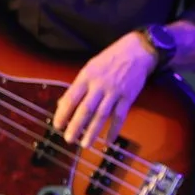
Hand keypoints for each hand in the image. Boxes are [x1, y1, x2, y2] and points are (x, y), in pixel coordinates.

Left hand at [54, 33, 155, 148]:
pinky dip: (114, 130)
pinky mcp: (128, 97)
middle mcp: (99, 85)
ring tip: (85, 144)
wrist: (137, 51)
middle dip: (76, 126)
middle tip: (68, 139)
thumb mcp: (91, 67)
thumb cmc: (111, 58)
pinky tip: (108, 141)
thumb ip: (79, 86)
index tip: (57, 125)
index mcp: (87, 76)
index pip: (71, 97)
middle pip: (85, 109)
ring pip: (102, 115)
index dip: (63, 113)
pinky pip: (120, 116)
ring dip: (93, 131)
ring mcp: (115, 92)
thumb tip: (63, 104)